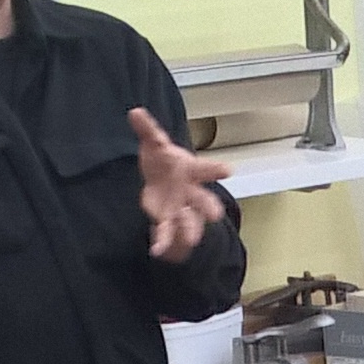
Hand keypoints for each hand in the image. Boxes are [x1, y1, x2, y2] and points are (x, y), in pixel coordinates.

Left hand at [128, 109, 233, 262]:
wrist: (161, 180)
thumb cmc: (163, 160)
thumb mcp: (155, 144)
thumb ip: (147, 130)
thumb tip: (134, 111)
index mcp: (191, 170)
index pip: (205, 169)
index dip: (217, 170)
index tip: (229, 170)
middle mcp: (191, 191)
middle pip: (204, 200)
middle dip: (209, 207)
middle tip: (215, 215)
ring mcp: (181, 208)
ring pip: (189, 221)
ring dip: (190, 230)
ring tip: (190, 240)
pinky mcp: (167, 219)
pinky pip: (167, 232)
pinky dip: (163, 242)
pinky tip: (156, 251)